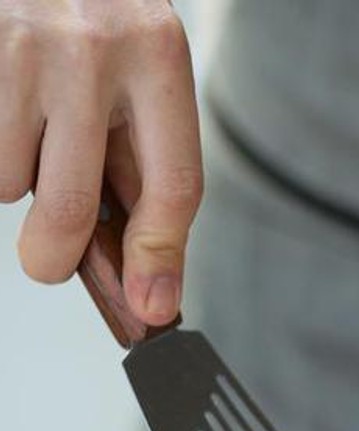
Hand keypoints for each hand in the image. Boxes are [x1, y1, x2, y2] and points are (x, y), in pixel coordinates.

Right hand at [0, 1, 201, 325]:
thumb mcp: (146, 79)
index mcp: (157, 57)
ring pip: (8, 182)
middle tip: (51, 262)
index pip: (173, 185)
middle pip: (71, 206)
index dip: (158, 257)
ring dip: (16, 183)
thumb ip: (149, 169)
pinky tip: (7, 112)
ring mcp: (20, 46)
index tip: (150, 306)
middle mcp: (91, 50)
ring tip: (32, 134)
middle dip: (56, 258)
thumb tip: (149, 279)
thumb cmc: (102, 24)